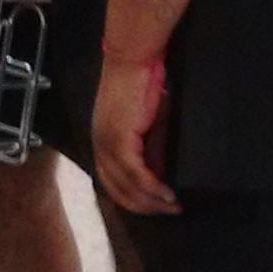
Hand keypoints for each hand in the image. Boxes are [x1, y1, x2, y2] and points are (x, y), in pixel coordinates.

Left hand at [92, 55, 176, 215]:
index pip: (111, 181)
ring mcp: (107, 144)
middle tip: (167, 212)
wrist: (132, 58)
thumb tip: (159, 171)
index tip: (154, 207)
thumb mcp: (145, 122)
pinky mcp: (120, 140)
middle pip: (116, 190)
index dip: (132, 199)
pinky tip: (167, 194)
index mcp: (101, 141)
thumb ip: (148, 147)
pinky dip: (152, 187)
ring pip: (126, 186)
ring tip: (173, 207)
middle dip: (143, 206)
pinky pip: (135, 173)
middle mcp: (99, 146)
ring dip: (151, 201)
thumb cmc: (140, 82)